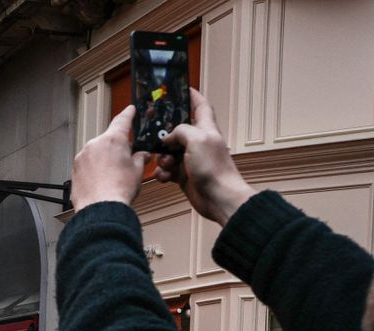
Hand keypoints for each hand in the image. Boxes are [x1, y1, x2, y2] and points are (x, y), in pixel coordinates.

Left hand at [70, 104, 149, 210]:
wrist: (100, 208)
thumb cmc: (118, 190)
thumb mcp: (137, 171)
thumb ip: (140, 158)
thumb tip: (142, 155)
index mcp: (113, 139)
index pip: (122, 120)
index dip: (128, 114)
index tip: (130, 109)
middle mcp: (95, 144)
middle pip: (108, 140)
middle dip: (116, 148)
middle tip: (125, 161)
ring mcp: (82, 157)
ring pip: (96, 153)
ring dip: (104, 160)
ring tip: (112, 177)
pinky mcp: (75, 170)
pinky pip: (87, 165)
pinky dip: (94, 170)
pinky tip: (101, 182)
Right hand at [157, 88, 254, 224]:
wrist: (218, 198)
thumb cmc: (214, 168)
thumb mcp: (197, 140)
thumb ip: (180, 131)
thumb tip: (168, 137)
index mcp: (206, 129)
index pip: (200, 106)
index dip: (192, 96)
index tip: (181, 89)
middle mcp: (199, 142)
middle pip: (178, 130)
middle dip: (165, 133)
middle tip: (154, 135)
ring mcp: (191, 159)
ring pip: (169, 152)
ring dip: (162, 157)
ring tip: (165, 164)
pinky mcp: (184, 175)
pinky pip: (167, 170)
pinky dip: (162, 173)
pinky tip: (164, 177)